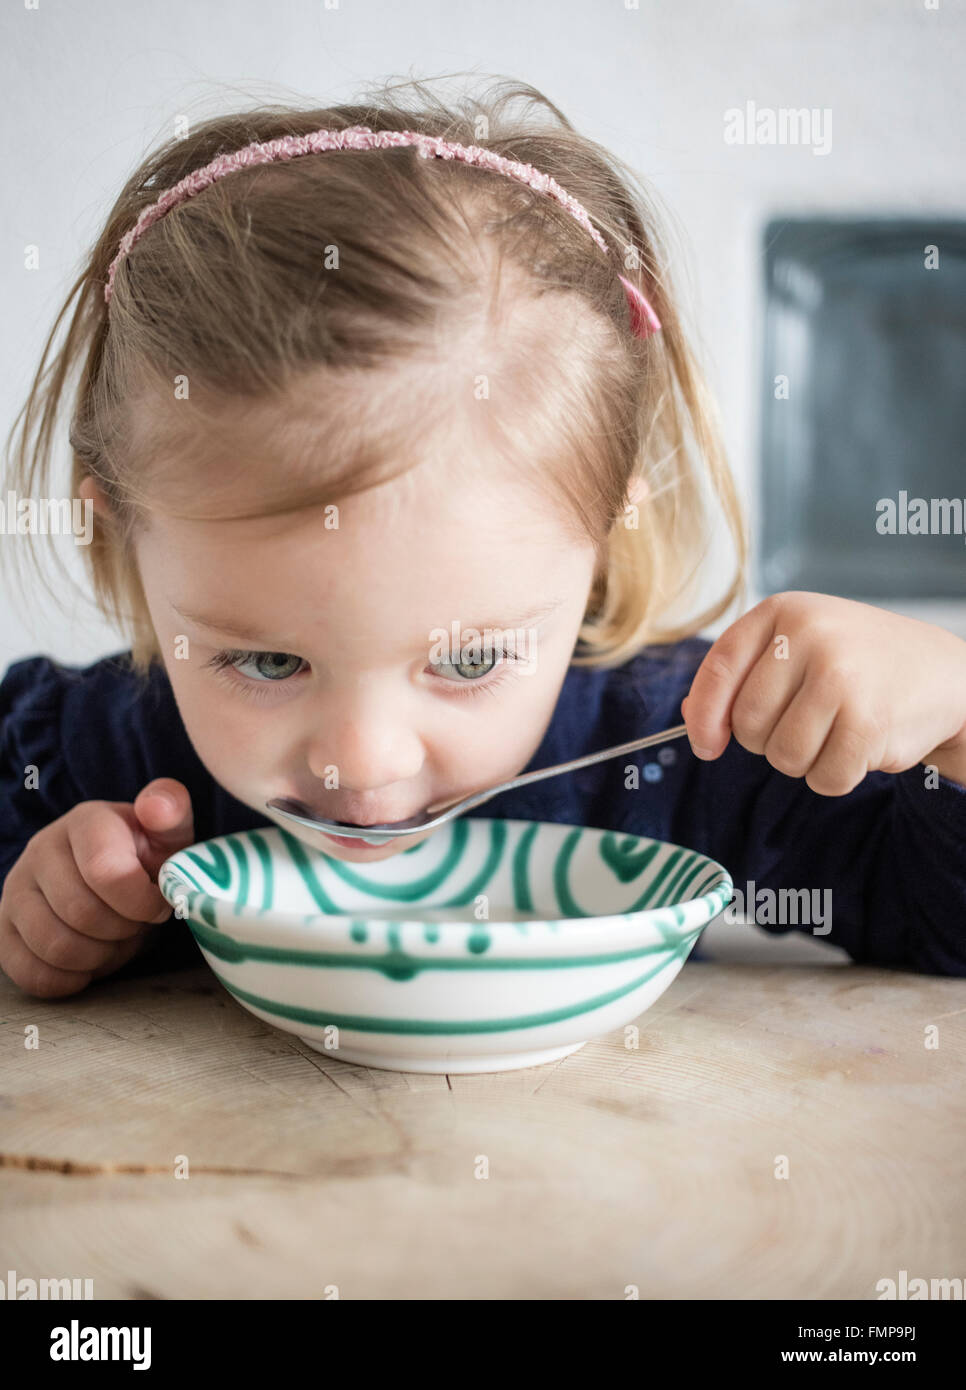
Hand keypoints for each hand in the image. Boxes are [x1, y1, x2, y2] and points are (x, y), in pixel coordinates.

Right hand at [0, 778, 194, 997]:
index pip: (105, 872)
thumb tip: (158, 807)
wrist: (110, 875)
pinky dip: (68, 980)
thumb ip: (171, 811)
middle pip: (81, 913)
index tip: (159, 906)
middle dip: (122, 930)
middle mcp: (41, 849)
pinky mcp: (3, 928)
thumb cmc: (143, 856)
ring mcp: (16, 889)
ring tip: (114, 939)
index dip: (141, 903)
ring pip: (54, 946)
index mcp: (85, 821)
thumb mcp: (166, 832)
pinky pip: (30, 972)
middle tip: (136, 923)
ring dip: (97, 956)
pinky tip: (89, 964)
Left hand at [681, 592, 965, 794]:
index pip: (718, 670)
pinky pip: (824, 777)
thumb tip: (692, 715)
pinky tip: (858, 746)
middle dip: (768, 740)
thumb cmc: (856, 662)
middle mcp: (808, 636)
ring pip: (783, 756)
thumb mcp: (796, 645)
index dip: (703, 716)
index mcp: (782, 611)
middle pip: (748, 724)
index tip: (707, 745)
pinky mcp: (868, 720)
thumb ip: (742, 674)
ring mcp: (839, 676)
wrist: (942, 672)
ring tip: (836, 730)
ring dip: (804, 761)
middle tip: (806, 723)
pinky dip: (835, 776)